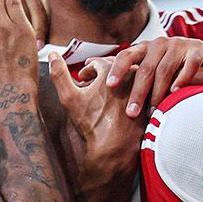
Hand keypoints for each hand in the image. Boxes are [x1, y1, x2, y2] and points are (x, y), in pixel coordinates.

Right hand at [48, 53, 143, 193]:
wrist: (115, 147)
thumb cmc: (92, 123)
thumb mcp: (70, 98)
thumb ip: (59, 74)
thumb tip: (53, 54)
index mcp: (112, 71)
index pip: (98, 63)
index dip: (88, 70)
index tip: (82, 78)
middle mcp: (130, 76)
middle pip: (116, 69)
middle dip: (102, 74)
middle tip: (93, 83)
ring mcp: (142, 89)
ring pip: (129, 79)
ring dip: (117, 83)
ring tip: (106, 93)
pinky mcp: (149, 102)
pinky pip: (139, 92)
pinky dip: (129, 94)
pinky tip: (119, 106)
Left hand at [104, 37, 202, 117]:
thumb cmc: (174, 66)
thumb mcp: (152, 66)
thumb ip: (132, 72)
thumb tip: (98, 73)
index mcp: (145, 47)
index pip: (127, 55)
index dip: (117, 69)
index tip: (109, 86)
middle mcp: (160, 43)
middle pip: (145, 68)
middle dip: (137, 92)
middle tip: (131, 113)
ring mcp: (179, 45)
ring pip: (164, 69)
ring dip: (158, 92)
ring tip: (153, 111)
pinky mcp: (198, 49)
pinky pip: (188, 65)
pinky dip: (182, 79)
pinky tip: (175, 93)